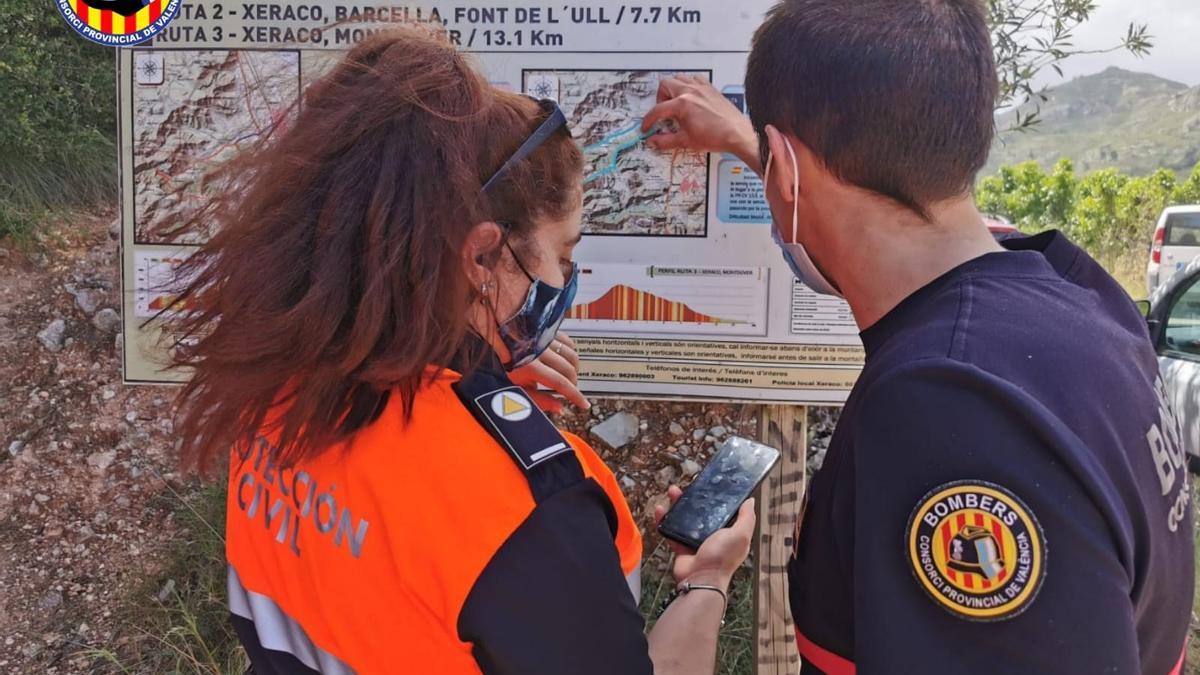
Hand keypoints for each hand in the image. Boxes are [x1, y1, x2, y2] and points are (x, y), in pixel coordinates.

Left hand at [508, 331, 590, 413]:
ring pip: (572, 355)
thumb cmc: (502, 365)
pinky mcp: (547, 329)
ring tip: (567, 376)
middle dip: (573, 384)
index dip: (575, 396)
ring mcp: (545, 338)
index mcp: (530, 366)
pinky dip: (571, 353)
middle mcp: (540, 350)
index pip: (560, 383)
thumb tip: (559, 408)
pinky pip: (568, 342)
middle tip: (569, 391)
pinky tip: (565, 360)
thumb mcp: (516, 387)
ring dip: (574, 369)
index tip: (584, 404)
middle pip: (569, 370)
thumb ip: (538, 400)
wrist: (493, 338)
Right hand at [641, 75, 760, 171]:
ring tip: (675, 103)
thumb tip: (653, 141)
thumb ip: (665, 140)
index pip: (657, 109)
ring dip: (673, 89)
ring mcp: (701, 88)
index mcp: (682, 104)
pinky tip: (691, 97)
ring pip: (679, 78)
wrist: (737, 133)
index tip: (647, 127)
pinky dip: (689, 85)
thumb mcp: (686, 141)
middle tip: (663, 112)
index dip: (648, 120)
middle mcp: (690, 91)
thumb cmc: (716, 136)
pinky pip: (695, 78)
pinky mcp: (711, 88)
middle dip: (660, 98)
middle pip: (665, 84)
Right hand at [654, 485, 755, 588]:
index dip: (717, 498)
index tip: (709, 485)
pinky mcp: (681, 547)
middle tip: (686, 487)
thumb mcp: (740, 535)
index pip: (723, 511)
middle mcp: (713, 536)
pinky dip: (664, 520)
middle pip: (702, 512)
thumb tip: (751, 501)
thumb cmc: (722, 558)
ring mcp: (696, 541)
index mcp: (729, 532)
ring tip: (672, 493)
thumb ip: (746, 518)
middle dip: (693, 499)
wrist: (700, 578)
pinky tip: (661, 510)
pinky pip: (671, 531)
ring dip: (677, 505)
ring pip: (685, 518)